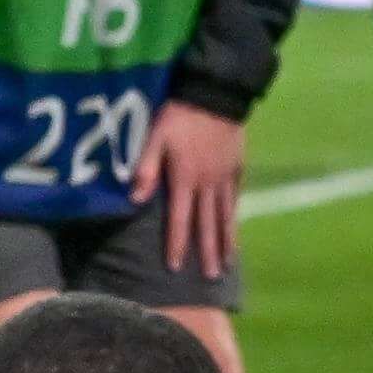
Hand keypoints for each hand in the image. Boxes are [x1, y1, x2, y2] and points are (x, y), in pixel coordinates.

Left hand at [132, 99, 244, 277]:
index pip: (180, 219)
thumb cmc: (180, 116)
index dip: (176, 244)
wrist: (216, 95)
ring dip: (225, 241)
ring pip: (225, 216)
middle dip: (207, 252)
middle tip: (210, 277)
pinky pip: (234, 198)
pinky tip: (233, 229)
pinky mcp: (236, 168)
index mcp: (185, 179)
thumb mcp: (155, 138)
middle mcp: (207, 185)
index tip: (175, 266)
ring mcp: (224, 178)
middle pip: (207, 224)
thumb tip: (135, 200)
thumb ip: (146, 169)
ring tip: (227, 263)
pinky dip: (234, 217)